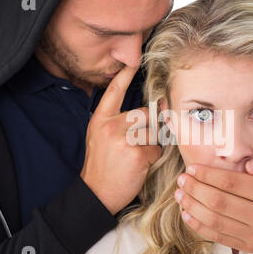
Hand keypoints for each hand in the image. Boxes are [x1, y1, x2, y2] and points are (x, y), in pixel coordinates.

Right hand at [81, 66, 161, 214]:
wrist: (95, 193)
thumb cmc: (102, 166)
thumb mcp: (100, 138)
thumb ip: (117, 122)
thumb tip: (147, 113)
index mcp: (101, 119)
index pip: (114, 91)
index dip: (125, 74)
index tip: (134, 60)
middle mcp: (111, 124)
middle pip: (145, 114)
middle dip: (147, 129)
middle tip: (135, 146)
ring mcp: (124, 138)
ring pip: (153, 132)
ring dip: (150, 146)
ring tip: (134, 158)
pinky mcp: (137, 152)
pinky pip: (157, 149)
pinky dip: (152, 159)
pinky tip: (138, 166)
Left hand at [175, 153, 252, 252]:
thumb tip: (249, 166)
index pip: (231, 183)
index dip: (208, 175)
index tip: (193, 168)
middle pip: (219, 202)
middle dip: (195, 189)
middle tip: (182, 180)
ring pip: (215, 221)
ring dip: (193, 207)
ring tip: (180, 195)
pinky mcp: (249, 247)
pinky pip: (218, 237)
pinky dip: (199, 226)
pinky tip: (187, 214)